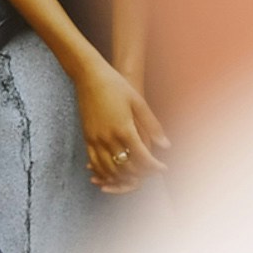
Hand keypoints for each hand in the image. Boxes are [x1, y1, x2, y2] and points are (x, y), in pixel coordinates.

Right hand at [71, 58, 167, 192]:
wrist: (89, 76)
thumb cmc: (116, 86)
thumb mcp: (139, 102)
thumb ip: (152, 126)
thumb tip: (166, 145)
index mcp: (123, 129)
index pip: (142, 157)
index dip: (154, 167)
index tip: (163, 168)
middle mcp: (107, 138)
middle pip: (126, 167)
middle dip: (141, 173)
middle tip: (150, 171)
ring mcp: (94, 139)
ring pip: (108, 168)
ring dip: (123, 176)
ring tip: (135, 174)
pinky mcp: (86, 137)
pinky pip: (94, 161)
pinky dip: (104, 171)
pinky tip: (114, 172)